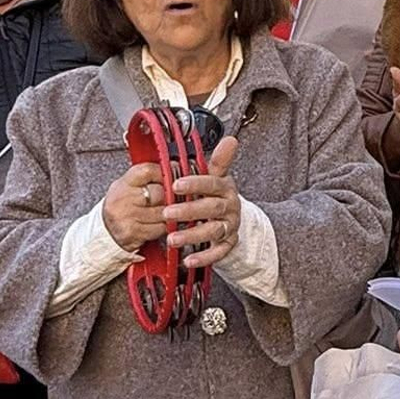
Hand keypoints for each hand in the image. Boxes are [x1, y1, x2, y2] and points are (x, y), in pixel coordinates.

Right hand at [101, 161, 169, 253]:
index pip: (148, 170)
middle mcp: (122, 198)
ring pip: (162, 212)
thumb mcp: (132, 185)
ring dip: (168, 214)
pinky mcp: (131, 233)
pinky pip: (159, 228)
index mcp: (124, 182)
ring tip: (162, 213)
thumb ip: (151, 176)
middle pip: (158, 193)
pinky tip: (156, 224)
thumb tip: (175, 167)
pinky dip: (163, 228)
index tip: (170, 178)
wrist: (107, 230)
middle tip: (168, 200)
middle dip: (168, 197)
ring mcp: (126, 216)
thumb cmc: (124, 205)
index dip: (164, 174)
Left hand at [165, 136, 241, 272]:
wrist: (232, 218)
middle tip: (166, 213)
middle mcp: (230, 207)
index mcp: (226, 188)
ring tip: (171, 239)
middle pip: (211, 208)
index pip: (212, 183)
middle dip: (188, 211)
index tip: (176, 184)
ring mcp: (230, 226)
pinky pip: (218, 253)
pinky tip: (188, 259)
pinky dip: (204, 257)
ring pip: (213, 231)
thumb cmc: (216, 195)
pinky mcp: (228, 244)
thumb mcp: (217, 177)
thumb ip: (219, 161)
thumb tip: (230, 139)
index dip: (195, 184)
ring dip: (192, 235)